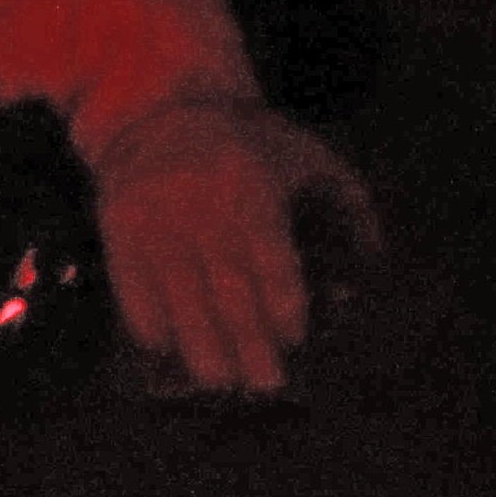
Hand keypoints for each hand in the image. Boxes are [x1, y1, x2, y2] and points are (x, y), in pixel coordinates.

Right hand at [82, 95, 380, 397]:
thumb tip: (375, 262)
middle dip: (249, 344)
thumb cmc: (250, 144)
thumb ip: (349, 204)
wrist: (161, 110)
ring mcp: (156, 219)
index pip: (270, 256)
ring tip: (222, 384)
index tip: (296, 338)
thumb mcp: (307, 156)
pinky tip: (170, 354)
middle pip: (227, 289)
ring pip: (179, 298)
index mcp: (254, 184)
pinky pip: (133, 290)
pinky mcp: (120, 231)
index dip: (284, 302)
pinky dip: (152, 328)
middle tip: (267, 386)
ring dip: (201, 348)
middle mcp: (202, 204)